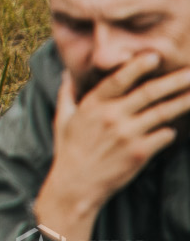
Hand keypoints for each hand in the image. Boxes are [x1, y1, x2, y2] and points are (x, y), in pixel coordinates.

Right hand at [35, 55, 189, 240]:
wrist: (76, 184)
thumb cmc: (68, 149)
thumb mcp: (62, 117)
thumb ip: (67, 92)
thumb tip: (68, 71)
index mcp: (93, 104)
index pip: (119, 79)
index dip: (138, 66)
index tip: (155, 56)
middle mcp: (112, 116)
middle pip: (149, 93)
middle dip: (174, 81)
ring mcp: (128, 134)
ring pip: (162, 113)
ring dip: (182, 102)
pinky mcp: (141, 153)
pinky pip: (164, 136)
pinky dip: (171, 131)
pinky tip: (174, 129)